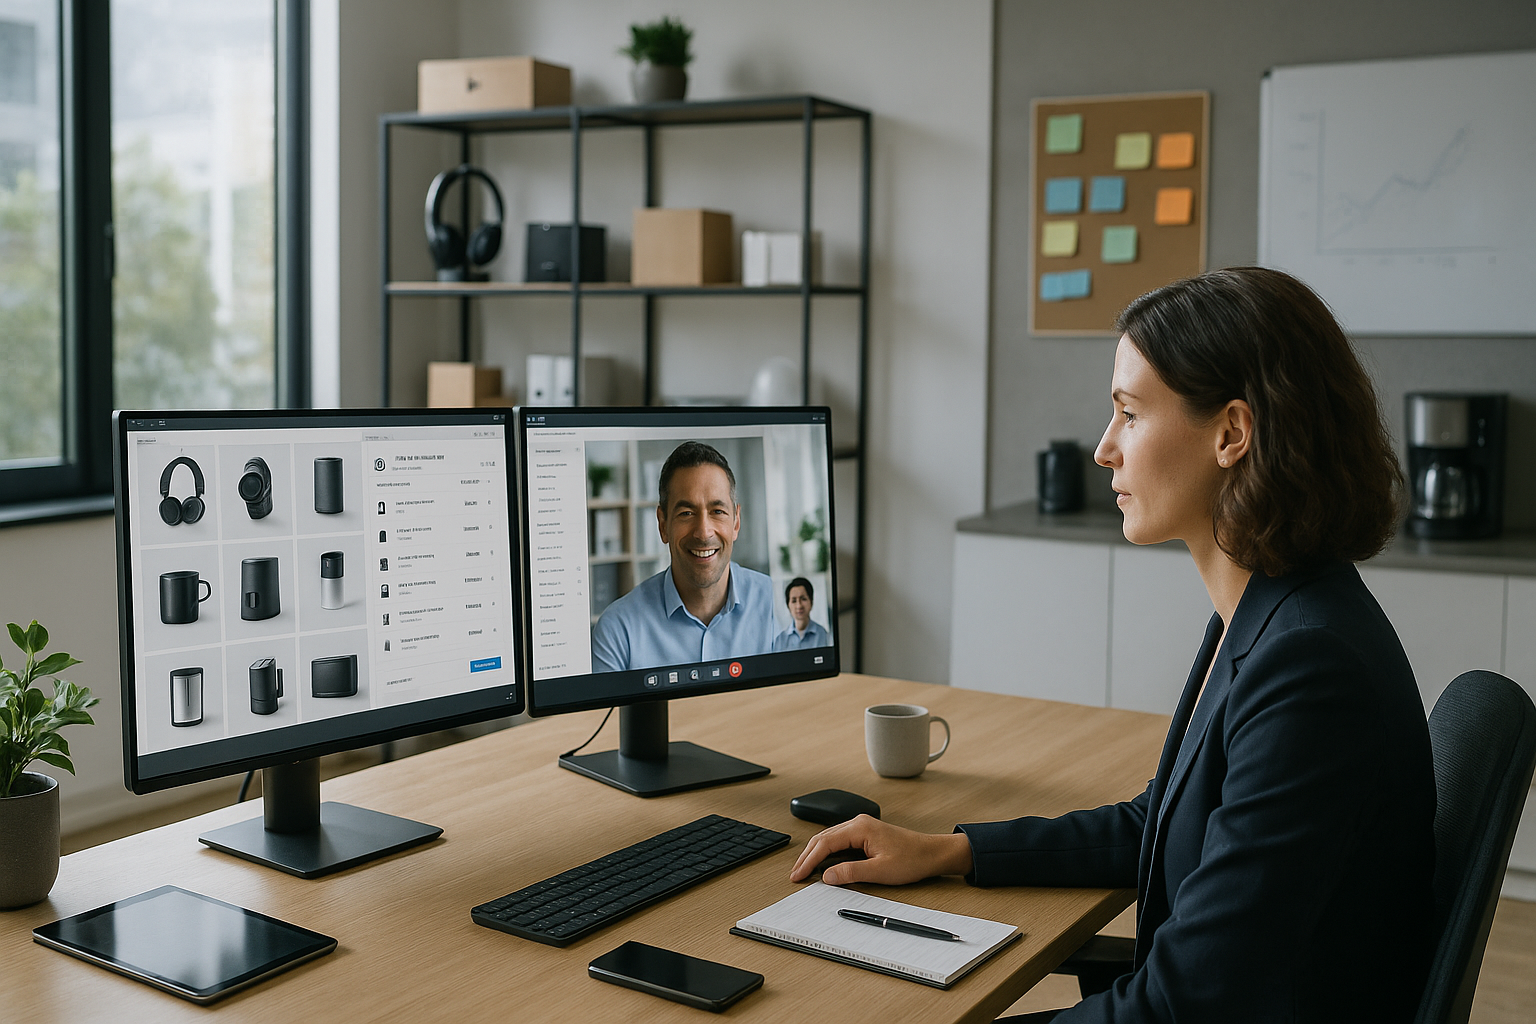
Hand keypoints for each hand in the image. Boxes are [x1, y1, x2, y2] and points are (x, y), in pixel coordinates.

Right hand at [788, 814, 973, 885]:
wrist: (931, 853)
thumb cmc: (912, 859)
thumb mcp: (881, 871)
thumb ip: (851, 872)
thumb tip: (827, 876)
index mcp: (860, 828)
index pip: (824, 843)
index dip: (809, 860)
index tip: (798, 875)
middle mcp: (858, 823)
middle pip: (822, 838)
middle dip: (807, 857)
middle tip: (795, 875)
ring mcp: (861, 827)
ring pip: (829, 839)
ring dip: (815, 855)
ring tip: (804, 871)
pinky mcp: (865, 834)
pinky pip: (839, 842)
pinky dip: (827, 853)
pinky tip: (823, 864)